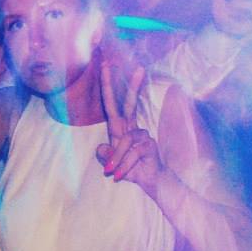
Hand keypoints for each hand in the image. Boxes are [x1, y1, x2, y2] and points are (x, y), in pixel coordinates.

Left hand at [96, 62, 163, 195]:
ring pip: (124, 139)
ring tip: (112, 172)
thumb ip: (105, 156)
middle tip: (135, 67)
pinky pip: (132, 152)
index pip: (113, 105)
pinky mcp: (149, 145)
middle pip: (129, 104)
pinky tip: (120, 174)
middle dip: (131, 86)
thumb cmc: (132, 170)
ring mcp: (142, 135)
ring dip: (117, 158)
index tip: (106, 67)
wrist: (150, 183)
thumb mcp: (112, 164)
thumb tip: (101, 147)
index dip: (108, 87)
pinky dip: (124, 164)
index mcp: (121, 129)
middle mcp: (131, 129)